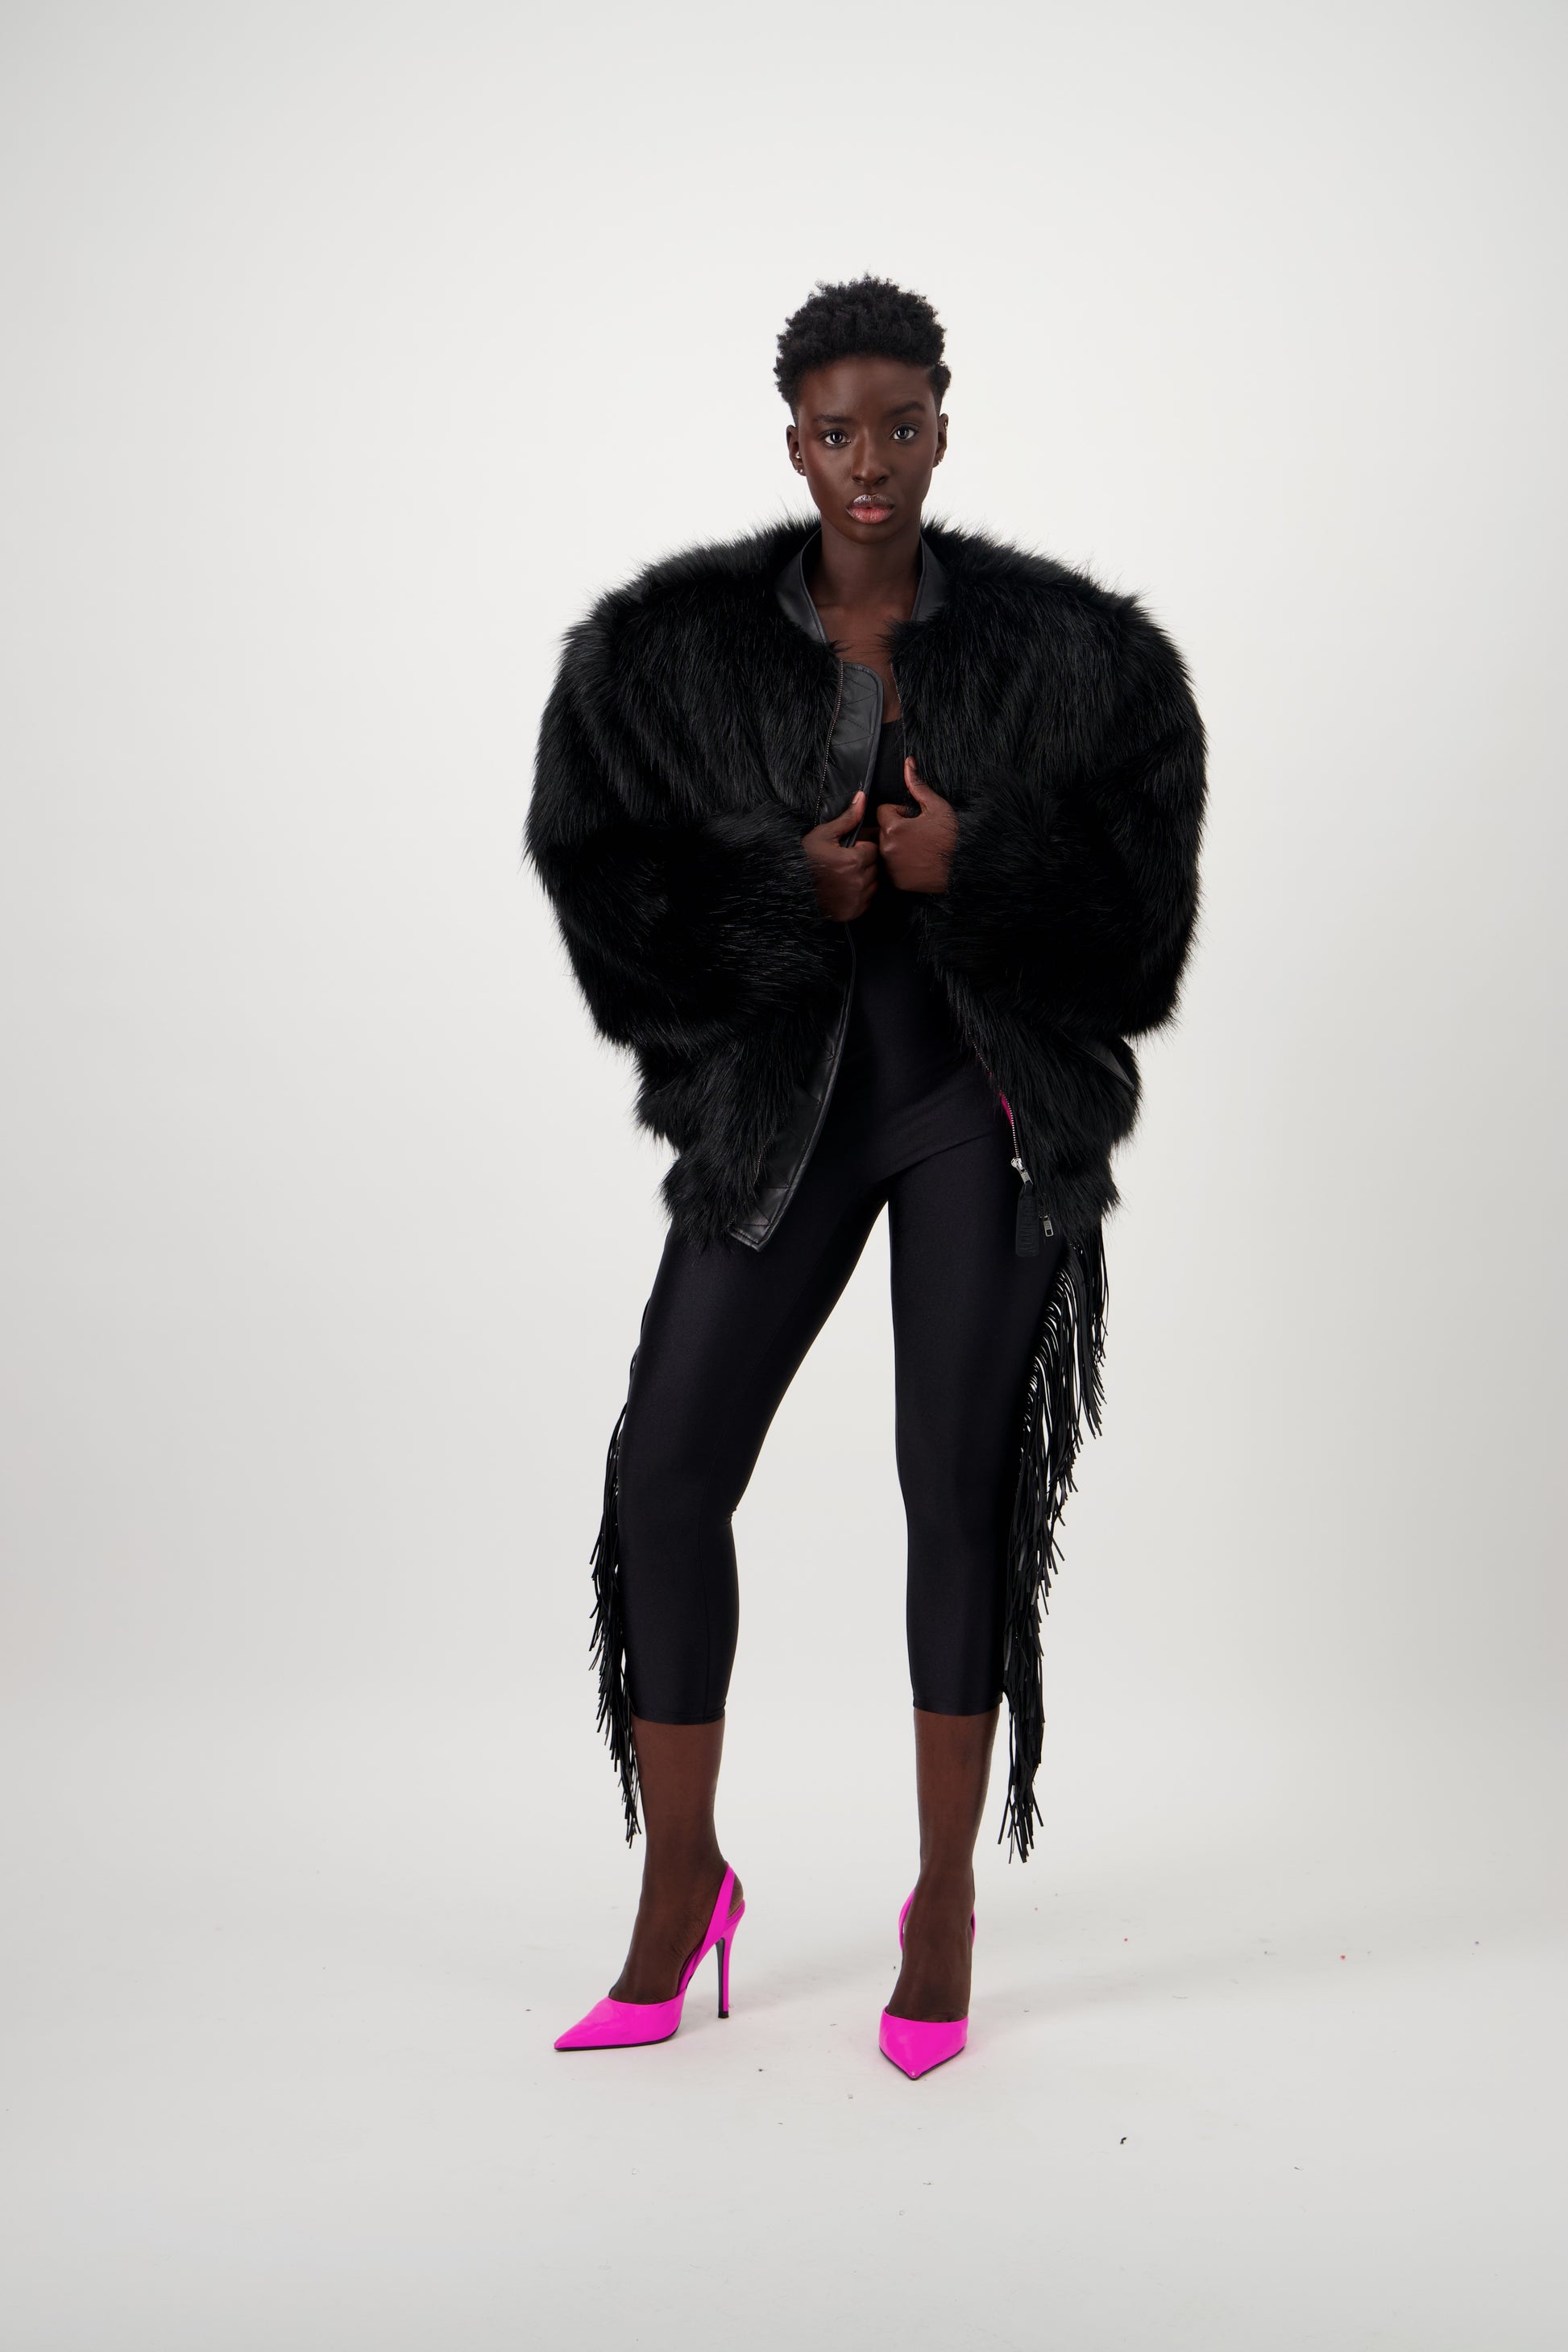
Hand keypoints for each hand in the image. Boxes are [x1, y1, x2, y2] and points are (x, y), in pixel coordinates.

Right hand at [801, 790, 878, 919]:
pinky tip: (846, 889)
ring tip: (846, 875)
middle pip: (876, 867)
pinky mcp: (853, 912)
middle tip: (847, 861)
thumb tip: (862, 797)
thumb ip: (848, 818)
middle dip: (865, 862)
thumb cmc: (805, 858)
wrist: (790, 886)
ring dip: (865, 878)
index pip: (873, 849)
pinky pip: (868, 900)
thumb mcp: (824, 834)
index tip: (851, 849)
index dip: (863, 847)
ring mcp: (856, 899)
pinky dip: (861, 895)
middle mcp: (858, 881)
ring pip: (874, 884)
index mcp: (854, 860)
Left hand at [877, 760, 956, 892]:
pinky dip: (899, 864)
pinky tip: (916, 862)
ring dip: (896, 846)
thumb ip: (917, 786)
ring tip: (917, 848)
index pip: (883, 811)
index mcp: (893, 827)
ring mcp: (890, 866)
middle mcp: (887, 848)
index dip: (899, 812)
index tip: (913, 819)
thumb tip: (908, 763)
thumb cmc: (952, 837)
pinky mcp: (895, 881)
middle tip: (917, 834)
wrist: (963, 867)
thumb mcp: (937, 807)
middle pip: (882, 830)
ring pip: (884, 848)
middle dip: (896, 828)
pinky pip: (889, 867)